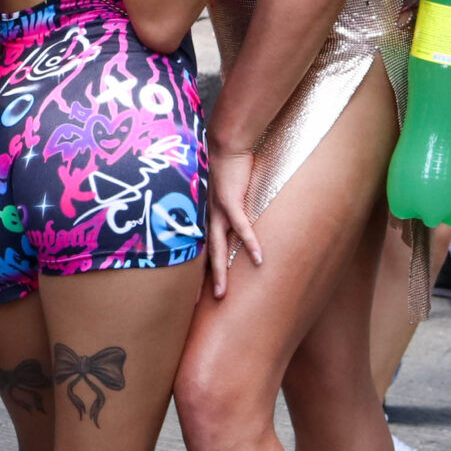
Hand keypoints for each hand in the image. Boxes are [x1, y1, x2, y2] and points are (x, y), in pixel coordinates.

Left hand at [204, 143, 264, 289]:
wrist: (225, 145)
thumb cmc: (226, 167)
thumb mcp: (222, 193)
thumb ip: (225, 208)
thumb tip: (232, 218)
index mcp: (206, 217)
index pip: (200, 249)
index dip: (196, 271)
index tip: (192, 291)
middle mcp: (208, 217)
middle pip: (204, 255)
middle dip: (201, 281)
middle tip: (197, 305)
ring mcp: (218, 211)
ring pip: (218, 248)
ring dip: (219, 272)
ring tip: (221, 294)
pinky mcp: (231, 201)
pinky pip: (242, 227)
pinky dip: (250, 243)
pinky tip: (258, 258)